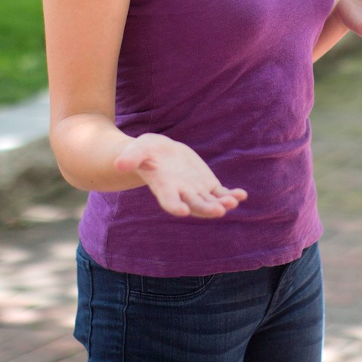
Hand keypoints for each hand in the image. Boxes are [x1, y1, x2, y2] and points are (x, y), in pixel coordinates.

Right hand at [113, 133, 247, 217]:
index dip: (175, 205)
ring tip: (234, 200)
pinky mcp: (207, 185)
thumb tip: (119, 164)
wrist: (160, 154)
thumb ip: (130, 157)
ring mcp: (196, 191)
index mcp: (164, 188)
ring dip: (223, 203)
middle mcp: (181, 194)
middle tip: (219, 211)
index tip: (182, 211)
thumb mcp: (137, 150)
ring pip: (211, 201)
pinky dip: (231, 195)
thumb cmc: (145, 152)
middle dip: (207, 208)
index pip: (169, 200)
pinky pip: (221, 193)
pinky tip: (242, 195)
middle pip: (195, 205)